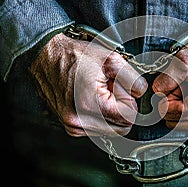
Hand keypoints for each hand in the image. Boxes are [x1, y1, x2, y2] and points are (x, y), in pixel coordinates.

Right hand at [29, 33, 147, 136]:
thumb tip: (140, 93)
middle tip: (110, 89)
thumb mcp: (110, 59)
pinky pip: (99, 129)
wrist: (47, 56)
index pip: (128, 118)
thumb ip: (132, 78)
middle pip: (122, 128)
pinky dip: (102, 117)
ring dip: (112, 113)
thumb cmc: (75, 55)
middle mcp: (78, 121)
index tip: (117, 86)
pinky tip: (93, 99)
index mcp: (88, 104)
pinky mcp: (71, 127)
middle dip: (122, 109)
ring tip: (100, 92)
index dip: (128, 100)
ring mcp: (73, 126)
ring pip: (111, 131)